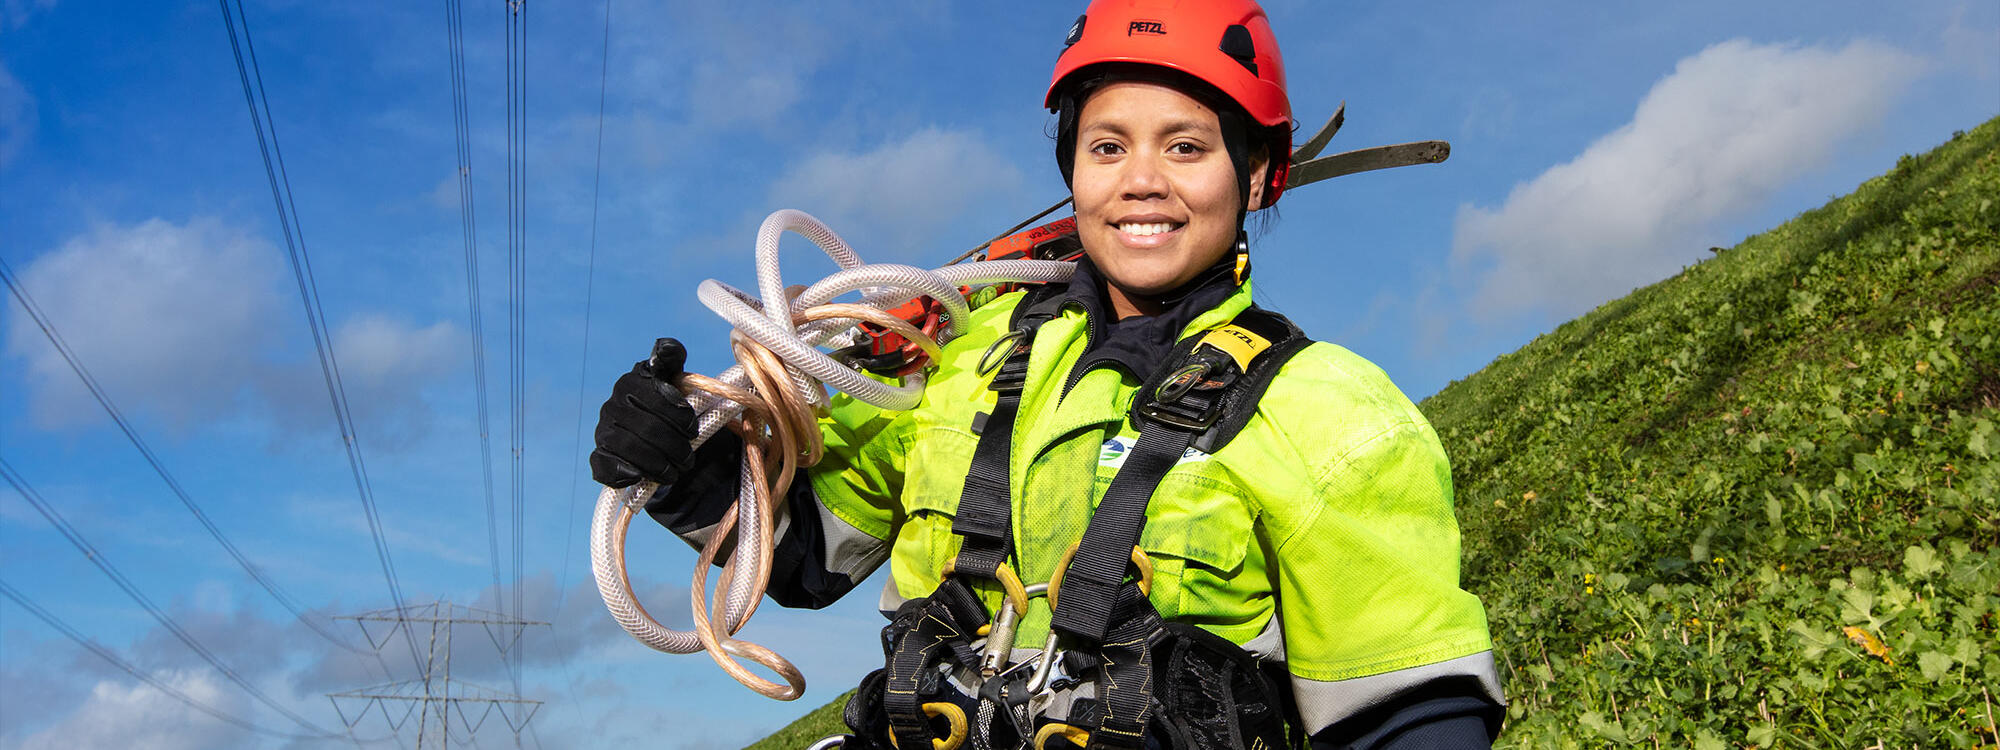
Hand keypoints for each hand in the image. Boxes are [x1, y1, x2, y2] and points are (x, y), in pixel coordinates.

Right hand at [591, 338, 698, 488]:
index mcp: (633, 380)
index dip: (678, 415)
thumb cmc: (671, 404)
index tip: (693, 429)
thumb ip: (672, 359)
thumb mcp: (676, 379)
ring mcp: (603, 428)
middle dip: (674, 446)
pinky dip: (621, 472)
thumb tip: (665, 346)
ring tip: (676, 471)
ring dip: (657, 463)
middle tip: (689, 459)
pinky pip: (603, 464)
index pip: (656, 396)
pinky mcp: (599, 453)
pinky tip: (639, 476)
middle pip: (646, 427)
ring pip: (629, 447)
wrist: (657, 437)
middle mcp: (613, 402)